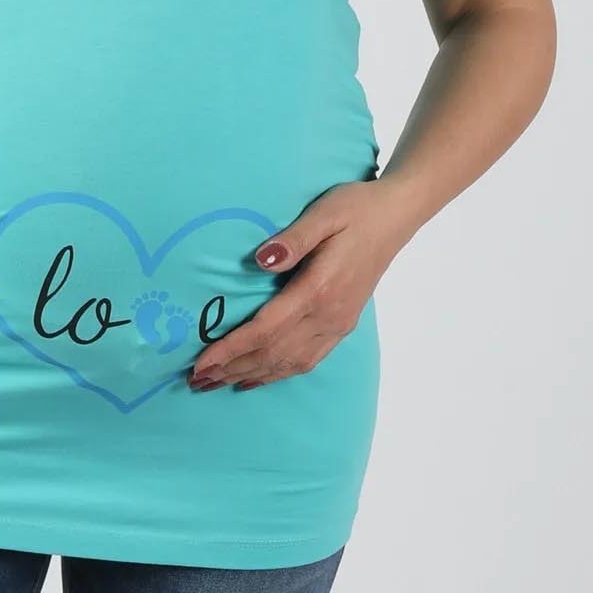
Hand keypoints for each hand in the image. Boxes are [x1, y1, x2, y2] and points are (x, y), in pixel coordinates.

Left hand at [187, 178, 410, 390]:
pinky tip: (259, 378)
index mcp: (319, 289)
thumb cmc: (356, 209)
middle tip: (196, 381)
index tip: (201, 362)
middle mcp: (329, 315)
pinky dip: (279, 373)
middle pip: (273, 353)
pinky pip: (308, 360)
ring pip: (289, 362)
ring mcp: (338, 323)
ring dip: (251, 375)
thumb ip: (293, 239)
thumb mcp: (324, 214)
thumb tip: (260, 260)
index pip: (266, 329)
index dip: (231, 348)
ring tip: (218, 384)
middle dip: (232, 369)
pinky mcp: (343, 324)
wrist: (395, 216)